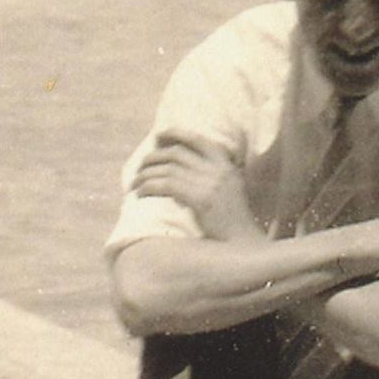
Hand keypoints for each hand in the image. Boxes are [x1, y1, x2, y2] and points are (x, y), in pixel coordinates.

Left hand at [132, 135, 262, 241]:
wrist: (244, 245)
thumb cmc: (231, 224)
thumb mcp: (227, 192)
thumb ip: (207, 178)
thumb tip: (174, 175)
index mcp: (226, 165)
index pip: (198, 140)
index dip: (176, 134)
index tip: (158, 136)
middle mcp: (218, 170)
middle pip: (177, 153)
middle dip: (153, 157)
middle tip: (139, 167)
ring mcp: (210, 183)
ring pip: (167, 169)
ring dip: (145, 175)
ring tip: (134, 185)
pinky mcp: (201, 199)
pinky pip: (166, 186)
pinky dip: (148, 188)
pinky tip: (141, 195)